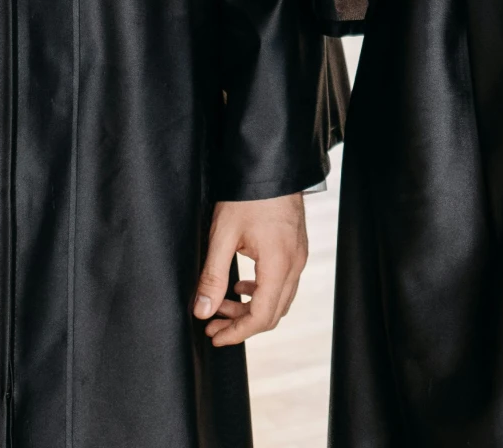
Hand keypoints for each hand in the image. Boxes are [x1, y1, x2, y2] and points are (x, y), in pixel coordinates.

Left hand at [193, 193, 309, 344]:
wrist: (271, 166)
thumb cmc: (247, 196)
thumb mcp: (223, 235)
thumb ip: (213, 276)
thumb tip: (202, 311)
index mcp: (279, 264)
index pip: (261, 316)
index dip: (237, 333)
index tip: (214, 336)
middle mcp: (295, 265)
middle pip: (272, 313)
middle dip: (241, 324)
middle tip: (212, 325)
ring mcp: (299, 257)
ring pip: (278, 300)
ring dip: (250, 309)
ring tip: (220, 305)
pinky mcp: (296, 250)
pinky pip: (282, 284)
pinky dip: (261, 293)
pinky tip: (240, 286)